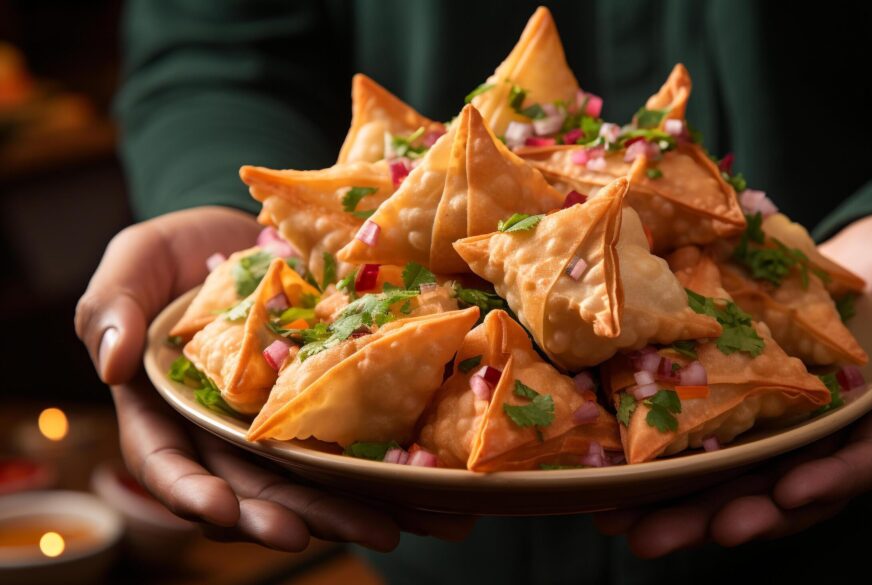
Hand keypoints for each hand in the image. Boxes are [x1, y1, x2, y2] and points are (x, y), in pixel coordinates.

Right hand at [76, 206, 473, 550]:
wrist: (245, 231)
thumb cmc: (176, 252)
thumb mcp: (134, 265)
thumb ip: (110, 307)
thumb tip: (108, 362)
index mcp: (168, 412)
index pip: (171, 465)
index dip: (194, 494)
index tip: (226, 511)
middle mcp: (228, 432)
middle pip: (261, 487)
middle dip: (311, 515)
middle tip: (366, 530)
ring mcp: (283, 423)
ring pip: (319, 477)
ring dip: (371, 504)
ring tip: (428, 519)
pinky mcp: (330, 403)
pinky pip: (360, 438)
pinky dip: (397, 463)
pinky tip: (443, 482)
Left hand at [594, 211, 871, 556]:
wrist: (871, 255)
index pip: (864, 458)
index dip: (830, 480)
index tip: (790, 494)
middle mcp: (834, 434)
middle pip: (785, 488)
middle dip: (729, 516)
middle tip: (668, 536)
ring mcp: (789, 425)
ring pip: (739, 478)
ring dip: (685, 508)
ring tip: (628, 527)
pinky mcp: (752, 405)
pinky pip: (713, 440)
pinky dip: (672, 464)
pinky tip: (623, 482)